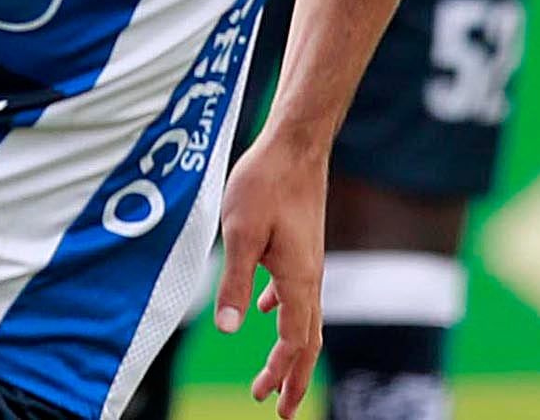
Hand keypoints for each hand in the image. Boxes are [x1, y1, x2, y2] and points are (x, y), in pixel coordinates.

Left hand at [208, 128, 327, 412]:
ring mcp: (306, 262)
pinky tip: (264, 308)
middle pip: (307, 340)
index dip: (283, 376)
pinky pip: (295, 291)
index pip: (295, 343)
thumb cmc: (264, 184)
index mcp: (299, 281)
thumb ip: (235, 282)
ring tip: (275, 372)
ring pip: (303, 318)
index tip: (269, 403)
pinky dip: (281, 310)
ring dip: (289, 349)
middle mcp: (310, 278)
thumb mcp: (240, 234)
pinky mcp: (299, 245)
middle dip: (294, 377)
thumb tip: (230, 330)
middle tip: (281, 410)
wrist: (294, 145)